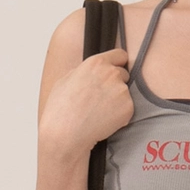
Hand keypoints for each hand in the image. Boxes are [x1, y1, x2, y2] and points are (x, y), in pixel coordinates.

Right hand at [39, 48, 133, 162]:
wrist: (66, 134)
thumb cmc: (61, 109)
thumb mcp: (65, 80)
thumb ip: (82, 72)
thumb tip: (89, 72)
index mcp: (96, 63)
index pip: (120, 54)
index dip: (118, 63)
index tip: (116, 70)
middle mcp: (111, 73)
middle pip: (123, 74)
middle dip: (116, 84)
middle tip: (101, 99)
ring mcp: (121, 90)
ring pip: (125, 93)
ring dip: (117, 101)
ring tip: (99, 112)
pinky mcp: (128, 107)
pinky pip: (127, 109)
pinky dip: (120, 116)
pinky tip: (104, 121)